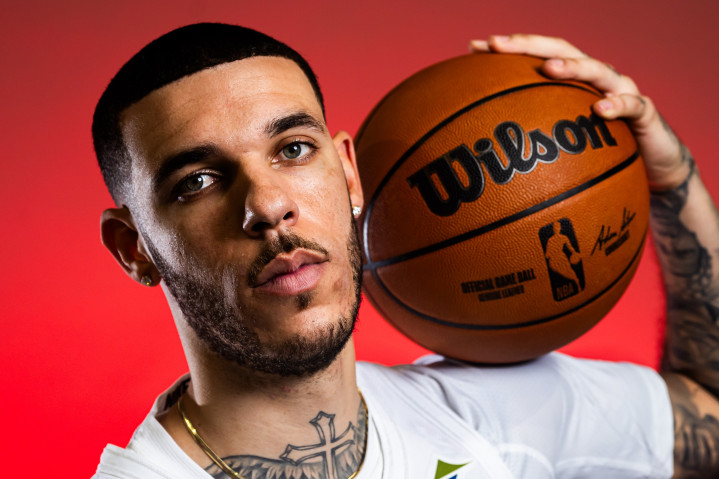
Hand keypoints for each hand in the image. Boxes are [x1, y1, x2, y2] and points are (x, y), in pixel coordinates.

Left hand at [470, 34, 692, 189]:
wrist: (654, 166)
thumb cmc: (602, 152)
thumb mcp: (563, 144)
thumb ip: (533, 138)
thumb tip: (485, 154)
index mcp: (573, 81)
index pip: (538, 55)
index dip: (509, 49)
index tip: (474, 47)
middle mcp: (596, 78)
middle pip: (562, 50)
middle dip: (528, 45)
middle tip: (497, 44)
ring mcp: (622, 91)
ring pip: (597, 70)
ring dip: (571, 67)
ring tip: (547, 69)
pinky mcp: (645, 113)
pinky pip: (632, 105)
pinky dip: (616, 105)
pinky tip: (598, 110)